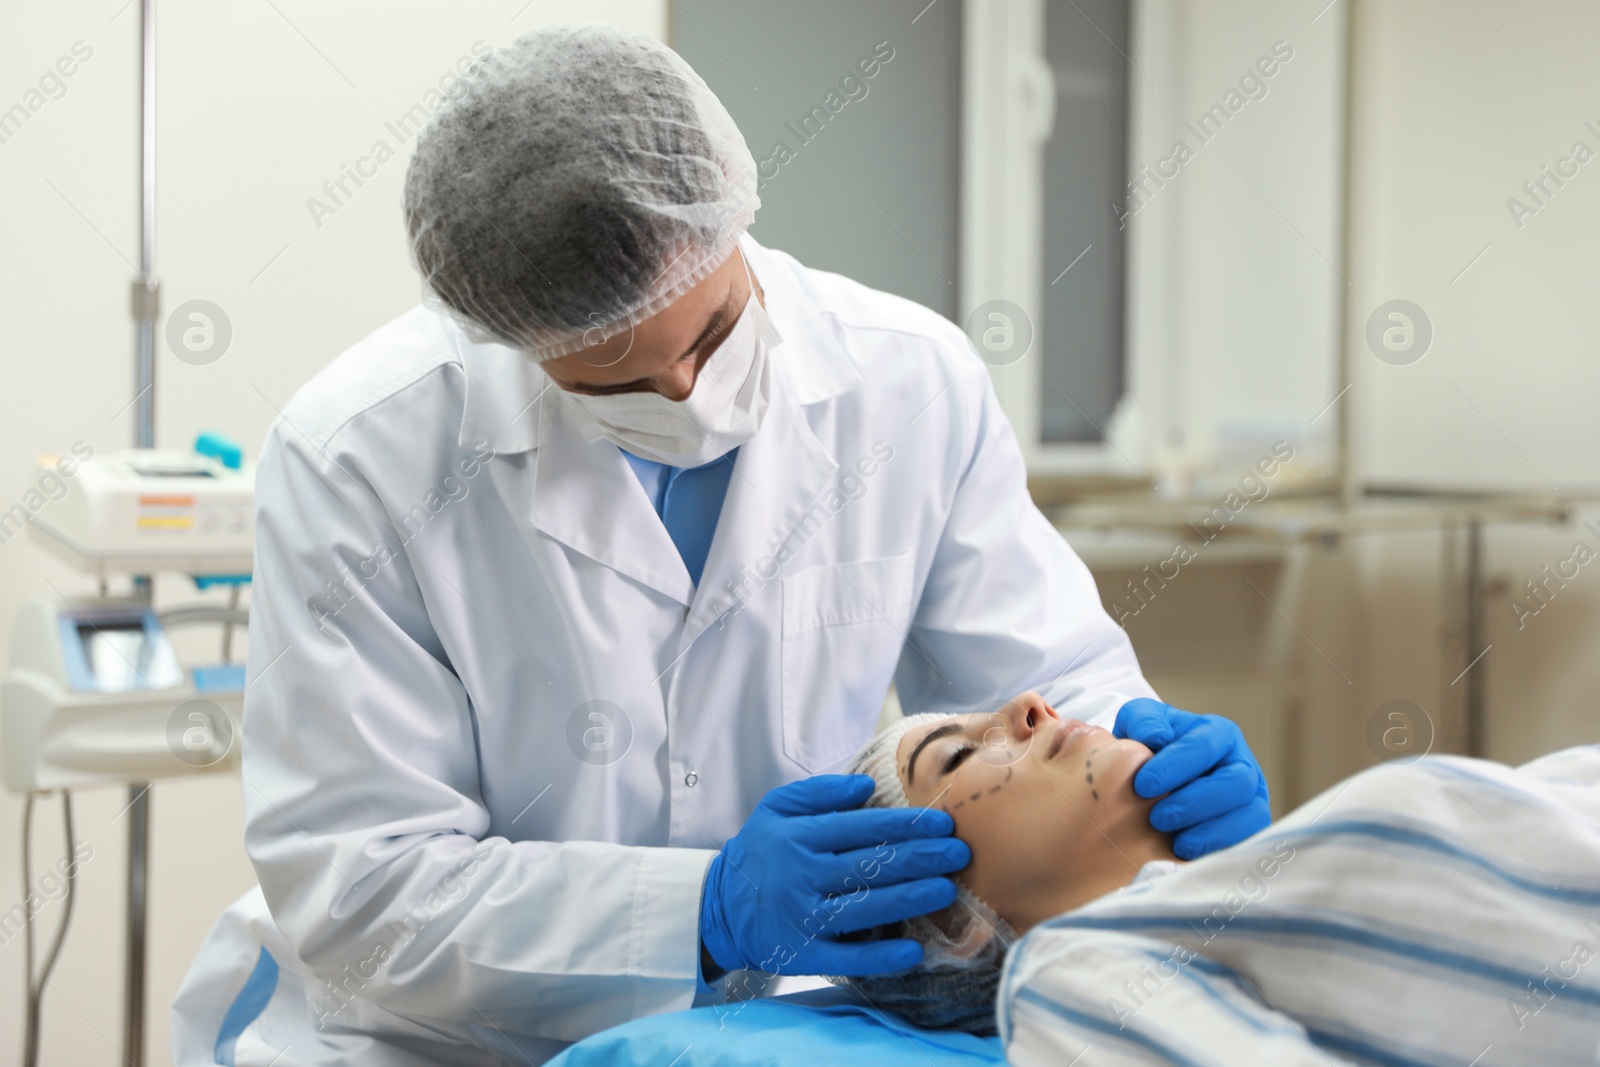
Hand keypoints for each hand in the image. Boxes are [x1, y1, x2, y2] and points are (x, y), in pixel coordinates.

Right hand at [699, 774, 969, 976]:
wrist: (719, 908)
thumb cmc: (760, 852)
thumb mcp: (776, 808)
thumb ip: (819, 792)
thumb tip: (866, 785)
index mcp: (798, 836)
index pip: (862, 827)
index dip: (905, 825)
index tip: (942, 822)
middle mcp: (801, 875)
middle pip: (871, 865)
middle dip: (921, 857)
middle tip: (959, 853)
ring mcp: (802, 917)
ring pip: (866, 906)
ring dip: (910, 898)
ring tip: (946, 889)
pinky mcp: (802, 954)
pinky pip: (848, 957)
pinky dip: (881, 956)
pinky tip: (914, 951)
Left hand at [1113, 698, 1270, 859]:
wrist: (1151, 783)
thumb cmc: (1146, 748)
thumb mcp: (1138, 723)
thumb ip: (1143, 721)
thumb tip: (1158, 737)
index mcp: (1218, 733)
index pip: (1206, 744)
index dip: (1176, 765)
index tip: (1142, 786)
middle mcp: (1240, 764)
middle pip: (1236, 781)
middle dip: (1195, 802)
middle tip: (1158, 818)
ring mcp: (1251, 798)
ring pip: (1250, 814)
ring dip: (1211, 831)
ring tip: (1176, 841)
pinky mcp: (1248, 828)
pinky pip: (1247, 841)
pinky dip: (1219, 849)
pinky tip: (1187, 853)